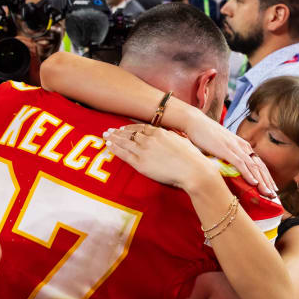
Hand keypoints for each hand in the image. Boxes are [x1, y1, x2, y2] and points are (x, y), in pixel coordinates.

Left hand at [103, 124, 218, 191]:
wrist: (193, 170)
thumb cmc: (192, 158)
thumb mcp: (182, 141)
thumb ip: (171, 138)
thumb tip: (170, 137)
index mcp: (160, 132)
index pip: (141, 128)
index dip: (130, 128)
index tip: (123, 128)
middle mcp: (150, 139)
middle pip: (130, 133)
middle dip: (118, 132)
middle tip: (109, 131)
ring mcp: (144, 150)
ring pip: (124, 142)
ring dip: (113, 139)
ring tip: (105, 136)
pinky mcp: (141, 163)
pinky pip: (124, 154)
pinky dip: (115, 149)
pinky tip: (109, 146)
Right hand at [181, 113, 277, 195]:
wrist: (195, 122)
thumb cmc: (205, 134)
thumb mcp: (221, 145)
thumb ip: (228, 155)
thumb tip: (229, 167)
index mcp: (242, 145)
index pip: (258, 163)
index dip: (266, 176)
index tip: (271, 188)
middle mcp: (242, 146)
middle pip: (259, 166)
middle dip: (268, 182)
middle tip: (274, 195)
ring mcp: (235, 147)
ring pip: (253, 167)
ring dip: (262, 181)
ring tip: (268, 193)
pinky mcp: (226, 150)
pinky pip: (240, 164)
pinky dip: (248, 174)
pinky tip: (254, 183)